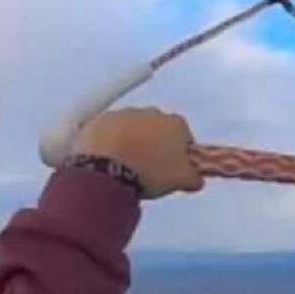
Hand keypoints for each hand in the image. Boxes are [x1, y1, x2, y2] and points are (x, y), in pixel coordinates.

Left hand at [73, 108, 202, 198]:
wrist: (106, 171)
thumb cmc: (150, 172)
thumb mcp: (182, 180)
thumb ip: (195, 177)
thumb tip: (196, 178)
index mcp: (175, 123)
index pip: (184, 135)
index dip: (181, 152)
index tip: (175, 167)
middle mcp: (150, 112)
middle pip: (157, 127)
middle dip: (155, 143)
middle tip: (151, 167)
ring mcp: (123, 114)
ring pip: (131, 127)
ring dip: (131, 141)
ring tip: (128, 166)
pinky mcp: (98, 121)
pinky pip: (108, 131)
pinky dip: (109, 142)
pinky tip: (109, 161)